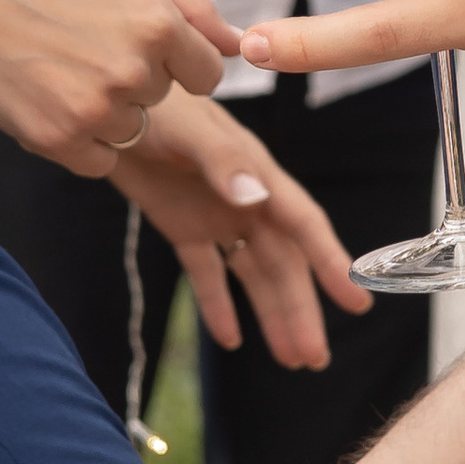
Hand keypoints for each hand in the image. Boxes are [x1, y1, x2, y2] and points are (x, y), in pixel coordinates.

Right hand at [0, 0, 239, 172]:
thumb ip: (194, 11)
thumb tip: (241, 46)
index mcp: (157, 23)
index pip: (207, 76)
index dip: (177, 63)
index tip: (141, 47)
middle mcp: (132, 69)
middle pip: (162, 100)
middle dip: (135, 79)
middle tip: (82, 45)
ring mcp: (93, 109)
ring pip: (130, 131)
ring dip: (105, 111)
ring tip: (61, 68)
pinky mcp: (55, 140)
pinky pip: (98, 160)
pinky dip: (78, 140)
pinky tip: (46, 98)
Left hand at [112, 92, 371, 366]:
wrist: (108, 103)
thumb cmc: (156, 104)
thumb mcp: (192, 129)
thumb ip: (224, 164)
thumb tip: (256, 202)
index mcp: (258, 173)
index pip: (303, 225)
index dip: (330, 262)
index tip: (356, 300)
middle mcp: (246, 199)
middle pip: (281, 263)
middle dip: (301, 310)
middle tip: (316, 360)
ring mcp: (217, 215)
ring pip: (251, 274)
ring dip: (270, 314)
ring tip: (290, 360)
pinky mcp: (182, 226)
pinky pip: (207, 273)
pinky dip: (217, 305)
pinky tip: (230, 339)